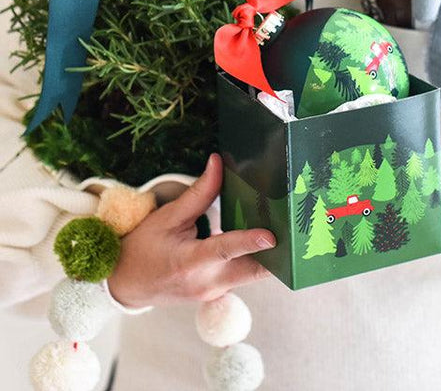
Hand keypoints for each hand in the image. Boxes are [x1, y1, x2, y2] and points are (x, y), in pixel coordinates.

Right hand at [108, 153, 274, 307]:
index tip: (271, 237)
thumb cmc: (144, 248)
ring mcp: (214, 293)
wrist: (126, 284)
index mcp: (190, 262)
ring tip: (289, 229)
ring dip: (269, 256)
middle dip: (276, 254)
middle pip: (251, 271)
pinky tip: (268, 241)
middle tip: (298, 230)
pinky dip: (256, 260)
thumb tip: (218, 162)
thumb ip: (198, 193)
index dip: (249, 242)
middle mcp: (206, 283)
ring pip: (252, 275)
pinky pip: (243, 276)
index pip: (224, 250)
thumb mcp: (168, 217)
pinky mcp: (218, 294)